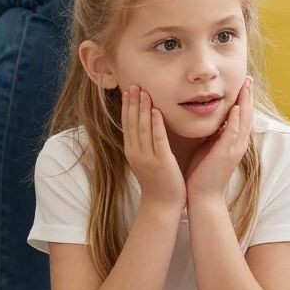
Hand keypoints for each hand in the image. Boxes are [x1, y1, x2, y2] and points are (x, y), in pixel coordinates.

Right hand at [122, 85, 186, 211]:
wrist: (162, 205)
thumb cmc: (158, 183)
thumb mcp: (146, 161)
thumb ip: (145, 144)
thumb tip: (146, 127)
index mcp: (132, 151)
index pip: (127, 124)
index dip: (128, 106)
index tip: (129, 89)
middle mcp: (136, 152)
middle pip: (132, 122)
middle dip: (133, 102)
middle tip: (134, 83)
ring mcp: (147, 157)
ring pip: (142, 128)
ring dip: (142, 108)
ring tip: (143, 91)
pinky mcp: (161, 162)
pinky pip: (157, 140)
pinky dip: (156, 124)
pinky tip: (156, 111)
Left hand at [185, 78, 253, 204]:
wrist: (203, 197)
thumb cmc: (203, 174)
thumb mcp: (210, 148)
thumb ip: (214, 135)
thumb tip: (213, 122)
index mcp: (234, 142)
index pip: (242, 116)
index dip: (244, 100)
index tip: (243, 84)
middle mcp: (238, 144)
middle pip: (247, 115)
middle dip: (248, 96)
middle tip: (248, 79)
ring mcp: (234, 149)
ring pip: (243, 121)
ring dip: (245, 102)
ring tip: (245, 86)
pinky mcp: (226, 154)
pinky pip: (233, 133)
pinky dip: (235, 119)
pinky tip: (236, 106)